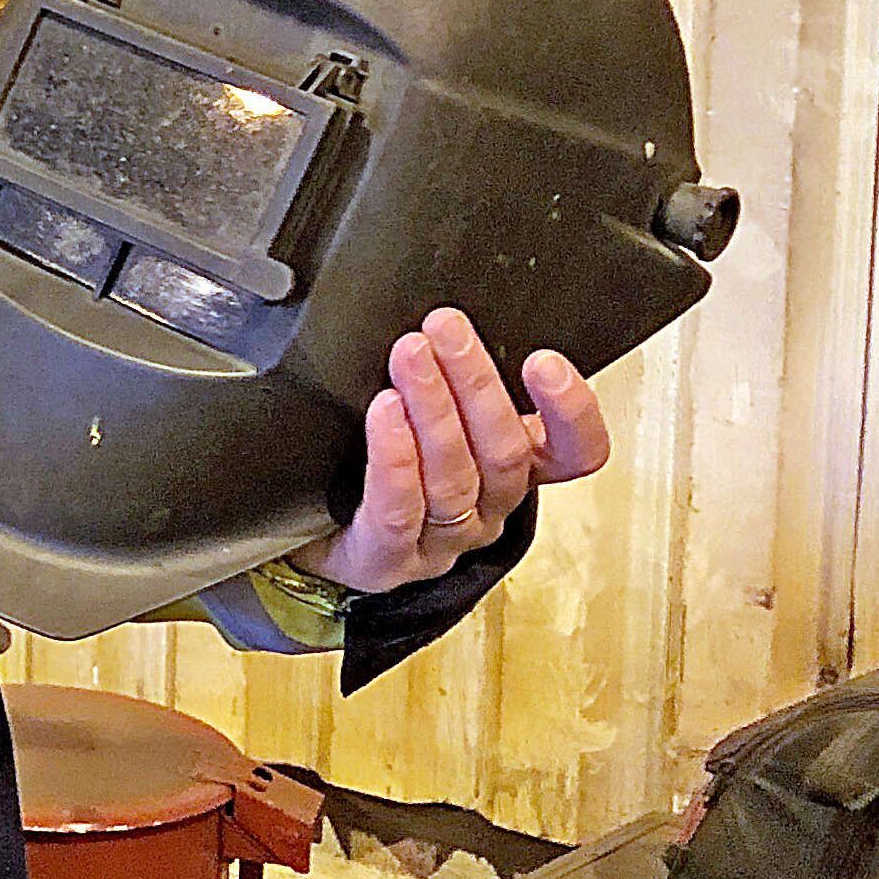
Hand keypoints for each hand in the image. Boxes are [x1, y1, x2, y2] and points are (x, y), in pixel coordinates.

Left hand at [291, 307, 611, 594]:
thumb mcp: (426, 411)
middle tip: (446, 329)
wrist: (304, 533)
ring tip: (409, 356)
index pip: (574, 454)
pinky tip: (385, 414)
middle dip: (476, 384)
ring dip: (433, 410)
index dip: (572, 414)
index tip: (544, 362)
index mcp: (508, 471)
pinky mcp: (385, 560)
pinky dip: (394, 458)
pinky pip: (398, 512)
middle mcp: (484, 510)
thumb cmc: (369, 462)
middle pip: (503, 454)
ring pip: (453, 478)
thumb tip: (444, 318)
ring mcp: (438, 541)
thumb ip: (451, 377)